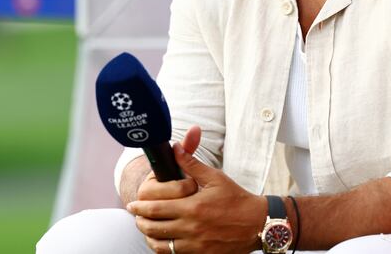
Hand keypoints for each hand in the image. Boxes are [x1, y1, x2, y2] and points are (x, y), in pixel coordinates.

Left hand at [127, 138, 265, 253]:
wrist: (257, 224)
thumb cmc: (236, 198)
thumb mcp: (214, 177)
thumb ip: (191, 163)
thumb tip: (175, 147)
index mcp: (192, 207)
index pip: (155, 209)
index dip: (140, 206)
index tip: (133, 203)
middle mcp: (191, 228)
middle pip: (153, 228)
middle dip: (140, 221)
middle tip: (135, 215)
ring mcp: (196, 245)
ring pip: (161, 246)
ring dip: (149, 237)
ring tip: (145, 228)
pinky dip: (164, 249)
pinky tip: (162, 241)